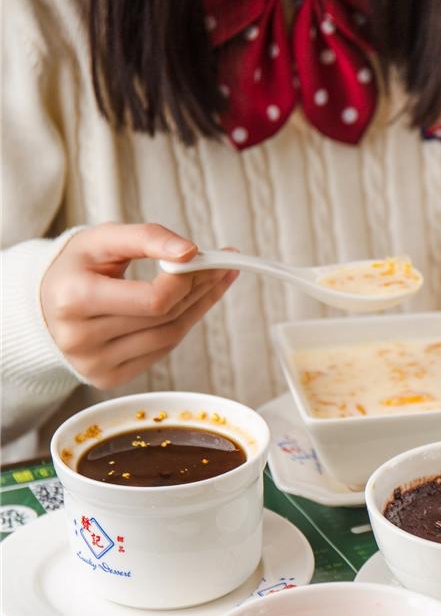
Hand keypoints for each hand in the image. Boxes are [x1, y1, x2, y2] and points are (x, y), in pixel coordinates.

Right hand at [40, 223, 237, 388]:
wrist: (43, 303)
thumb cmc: (76, 267)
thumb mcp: (102, 239)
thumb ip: (146, 237)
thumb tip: (190, 252)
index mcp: (73, 298)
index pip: (153, 299)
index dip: (186, 279)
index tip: (202, 256)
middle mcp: (79, 338)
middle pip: (164, 317)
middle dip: (200, 287)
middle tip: (221, 264)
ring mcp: (93, 363)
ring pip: (169, 337)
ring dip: (199, 307)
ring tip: (214, 280)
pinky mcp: (107, 377)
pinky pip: (161, 351)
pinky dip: (182, 325)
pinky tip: (192, 304)